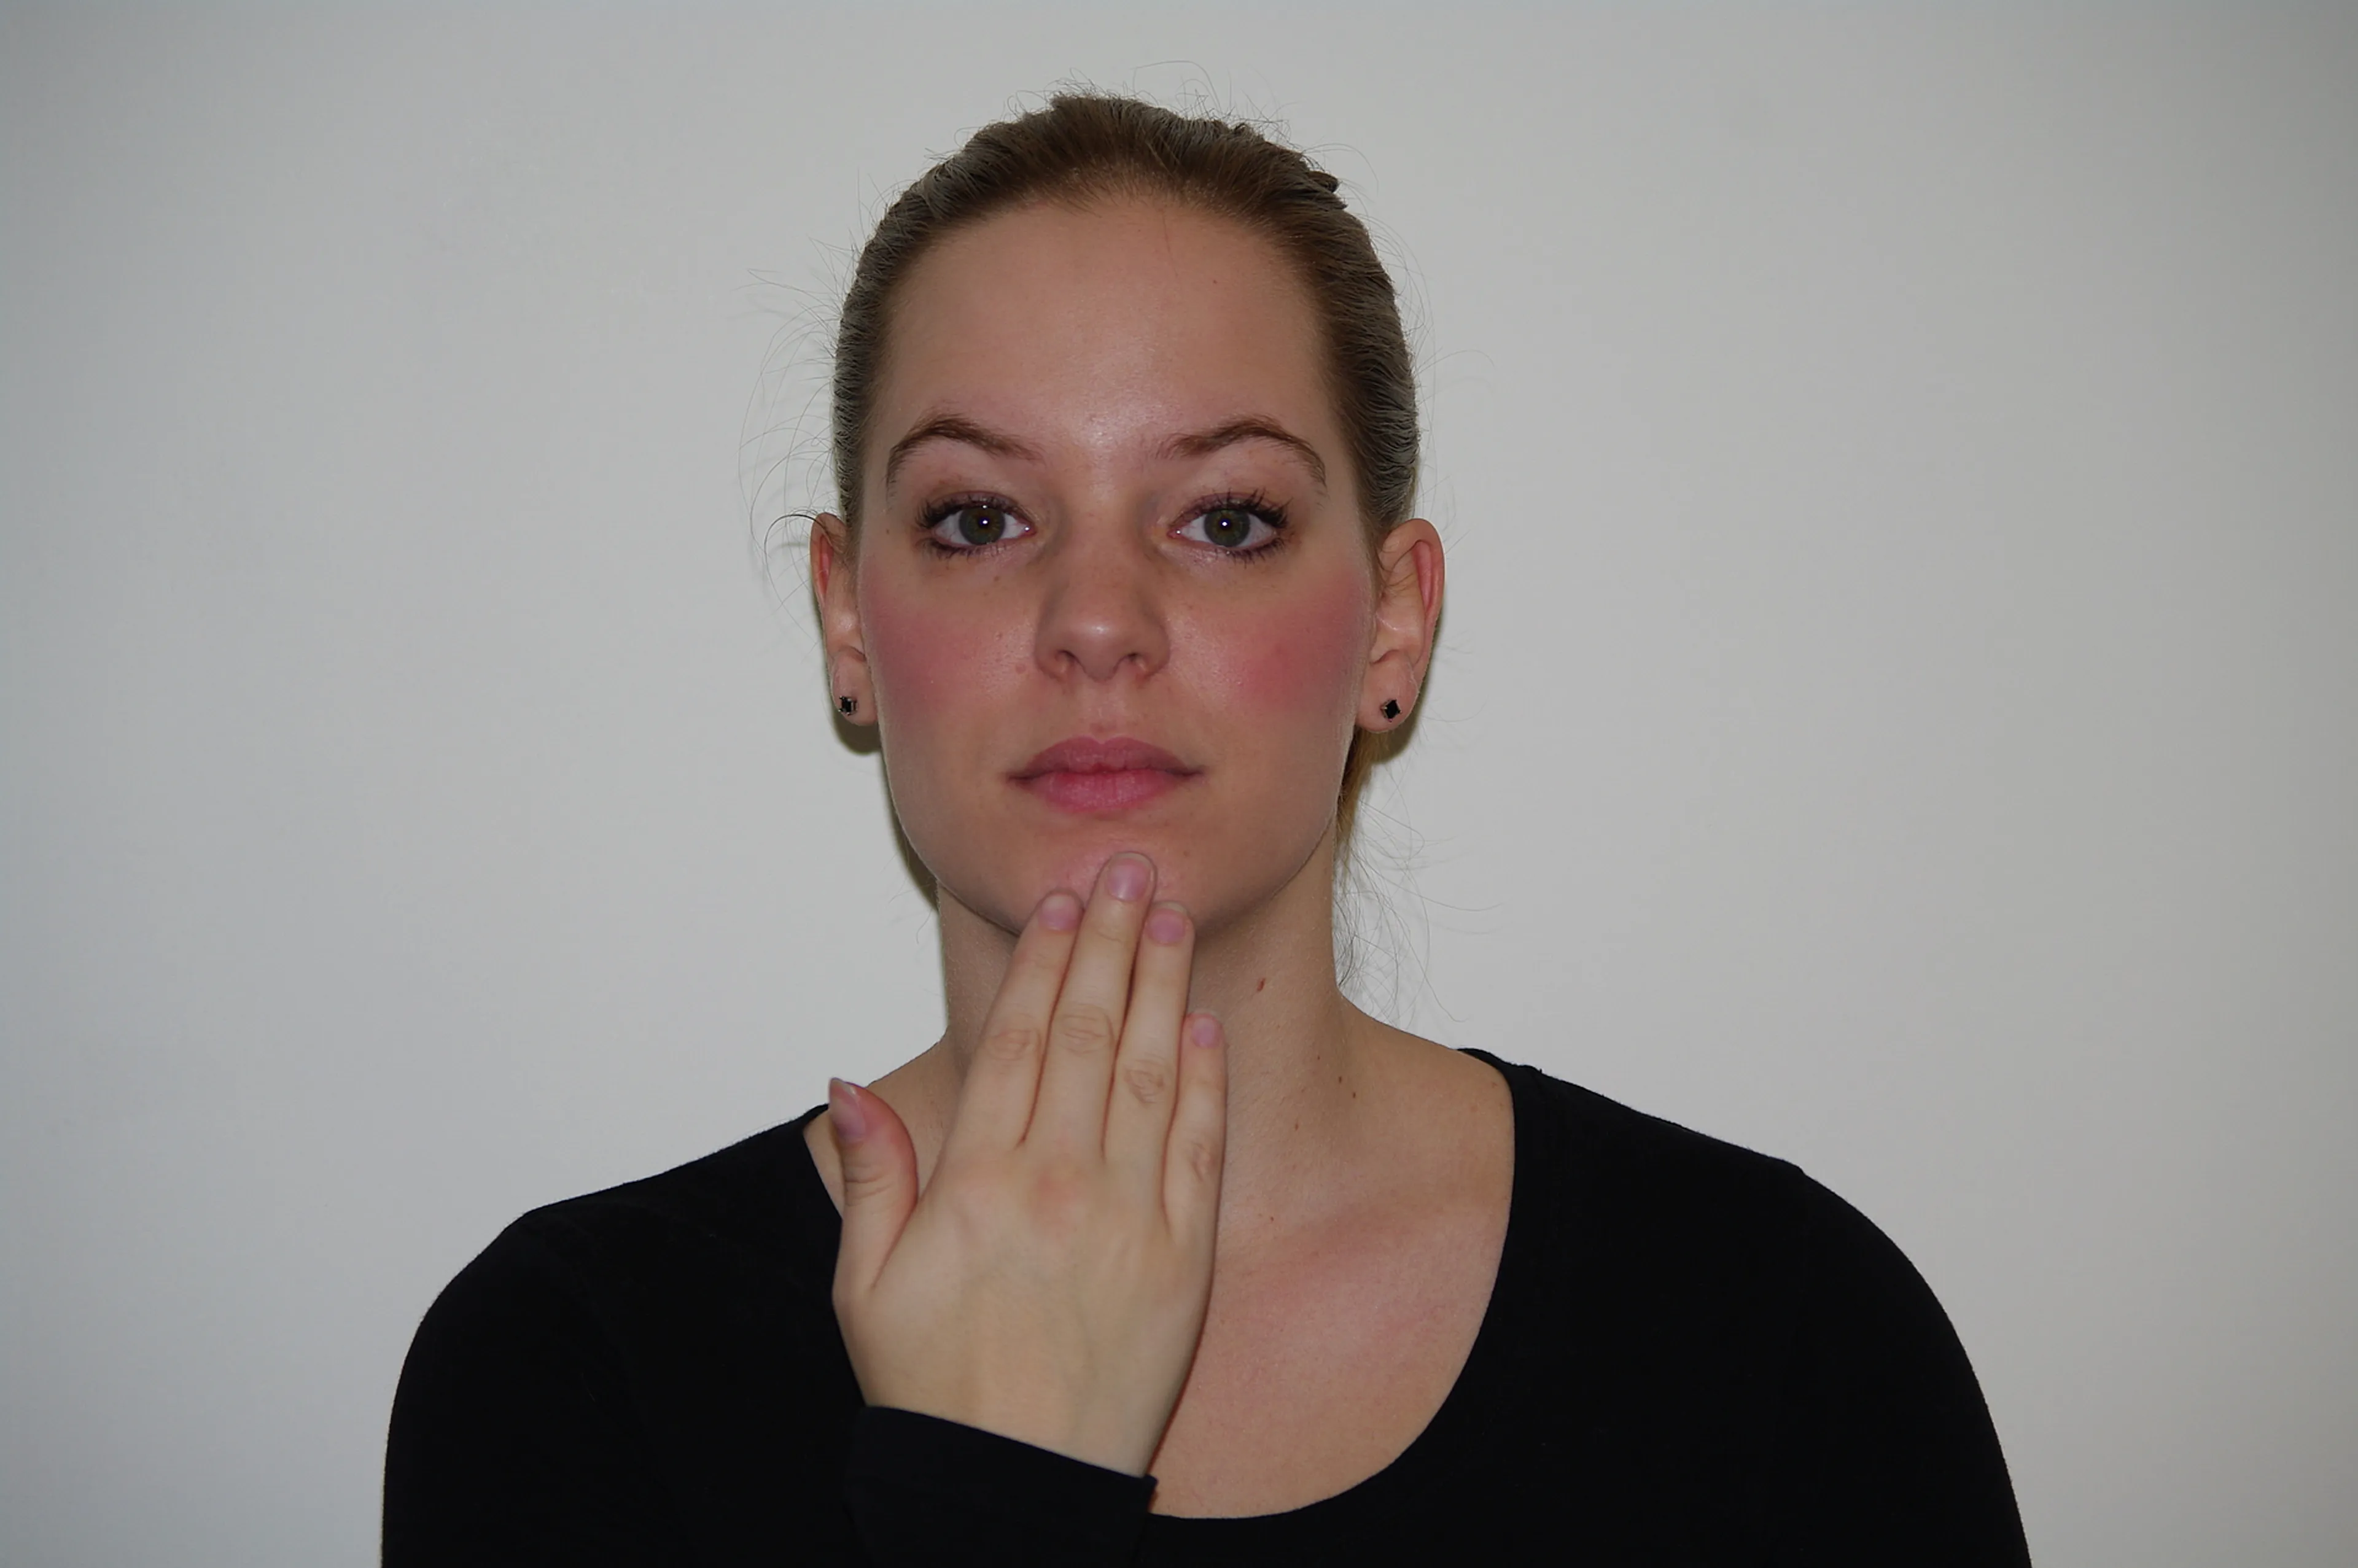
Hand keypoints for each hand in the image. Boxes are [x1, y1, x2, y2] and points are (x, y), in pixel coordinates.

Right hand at [826, 853, 1228, 1475]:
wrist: (1012, 1492)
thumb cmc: (935, 1394)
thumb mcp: (864, 1287)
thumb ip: (871, 1175)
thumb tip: (848, 1083)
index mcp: (975, 1183)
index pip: (1013, 1040)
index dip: (1038, 959)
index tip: (1056, 900)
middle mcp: (1056, 1184)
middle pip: (1084, 1031)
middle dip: (1105, 939)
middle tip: (1124, 866)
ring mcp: (1127, 1217)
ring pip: (1147, 1070)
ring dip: (1159, 984)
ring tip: (1167, 915)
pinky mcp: (1184, 1259)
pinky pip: (1197, 1147)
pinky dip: (1204, 1079)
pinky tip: (1205, 1023)